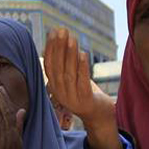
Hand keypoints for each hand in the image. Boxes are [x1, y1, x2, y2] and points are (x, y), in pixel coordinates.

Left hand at [0, 84, 26, 148]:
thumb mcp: (17, 139)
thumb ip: (18, 124)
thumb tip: (21, 110)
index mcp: (14, 130)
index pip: (10, 110)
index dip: (5, 99)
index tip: (0, 88)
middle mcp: (11, 131)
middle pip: (6, 110)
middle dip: (0, 97)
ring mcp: (5, 136)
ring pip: (1, 116)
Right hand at [44, 28, 123, 148]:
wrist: (99, 117)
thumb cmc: (85, 93)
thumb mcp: (71, 80)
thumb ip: (65, 65)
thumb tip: (61, 40)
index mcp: (54, 87)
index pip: (49, 65)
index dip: (50, 48)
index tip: (53, 32)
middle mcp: (60, 93)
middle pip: (58, 68)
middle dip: (59, 47)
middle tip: (62, 31)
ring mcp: (72, 98)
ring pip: (68, 73)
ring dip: (69, 55)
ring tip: (72, 39)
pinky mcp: (85, 101)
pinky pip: (82, 82)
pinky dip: (81, 68)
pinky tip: (82, 54)